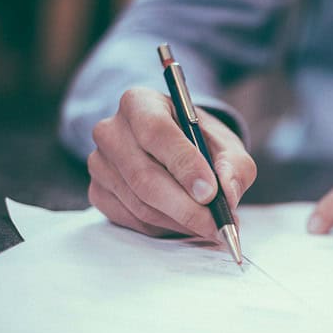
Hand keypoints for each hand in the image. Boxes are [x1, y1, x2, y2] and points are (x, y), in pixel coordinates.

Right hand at [87, 87, 256, 237]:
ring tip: (210, 226)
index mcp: (139, 103)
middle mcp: (111, 131)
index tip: (210, 193)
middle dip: (186, 207)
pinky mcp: (98, 192)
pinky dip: (165, 228)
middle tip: (217, 224)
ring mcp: (100, 163)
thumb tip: (228, 194)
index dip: (184, 165)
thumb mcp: (226, 145)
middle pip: (144, 176)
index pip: (156, 132)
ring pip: (140, 204)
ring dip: (180, 222)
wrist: (176, 150)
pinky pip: (133, 220)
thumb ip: (234, 166)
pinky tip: (185, 223)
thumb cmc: (200, 142)